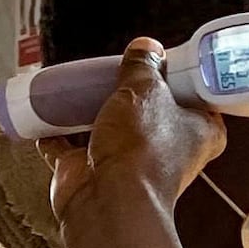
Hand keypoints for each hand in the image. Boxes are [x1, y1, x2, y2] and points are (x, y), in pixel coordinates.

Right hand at [43, 39, 224, 227]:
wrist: (107, 198)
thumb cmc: (142, 148)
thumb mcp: (147, 89)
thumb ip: (145, 66)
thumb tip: (147, 49)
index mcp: (200, 132)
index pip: (198, 101)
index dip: (182, 81)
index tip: (165, 63)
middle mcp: (167, 151)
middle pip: (149, 113)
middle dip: (130, 96)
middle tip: (118, 72)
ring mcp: (127, 164)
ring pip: (109, 130)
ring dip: (92, 114)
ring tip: (80, 88)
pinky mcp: (91, 172)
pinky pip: (70, 148)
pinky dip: (57, 135)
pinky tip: (48, 115)